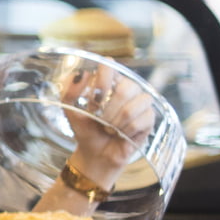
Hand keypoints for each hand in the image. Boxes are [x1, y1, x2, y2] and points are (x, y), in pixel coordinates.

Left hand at [62, 66, 152, 188]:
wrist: (96, 153)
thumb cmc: (85, 128)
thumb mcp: (70, 110)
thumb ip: (70, 91)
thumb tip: (84, 74)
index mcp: (109, 81)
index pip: (110, 67)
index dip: (103, 81)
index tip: (93, 98)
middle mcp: (128, 87)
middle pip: (125, 89)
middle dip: (107, 110)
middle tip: (99, 119)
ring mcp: (141, 102)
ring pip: (132, 107)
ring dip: (115, 123)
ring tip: (109, 128)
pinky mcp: (149, 118)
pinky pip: (141, 122)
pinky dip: (125, 131)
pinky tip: (121, 134)